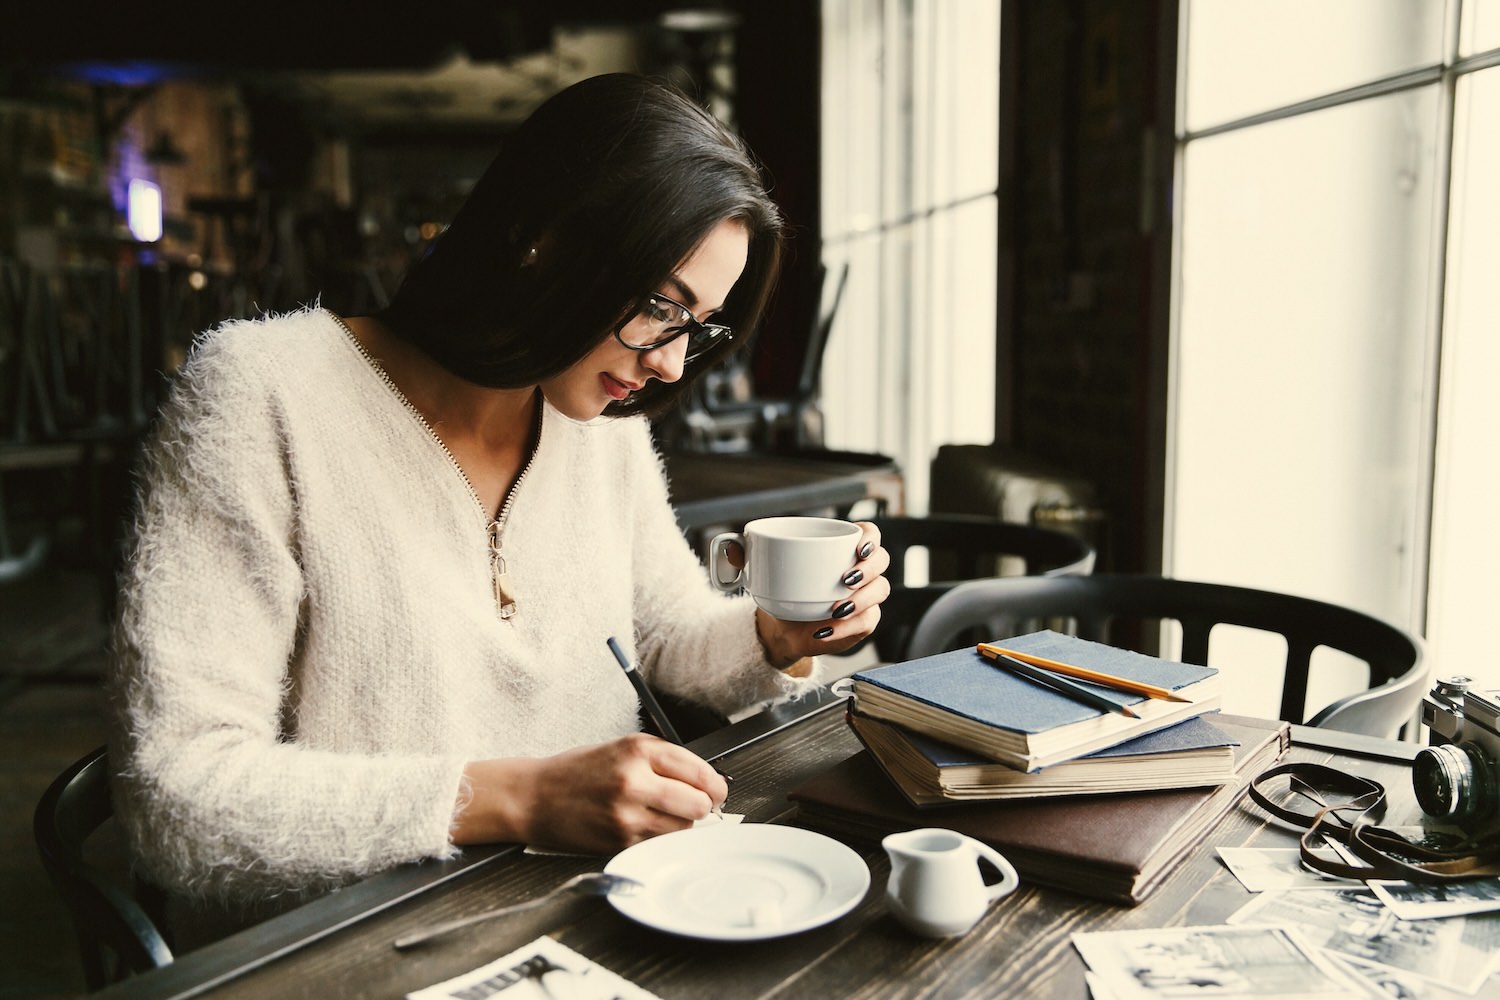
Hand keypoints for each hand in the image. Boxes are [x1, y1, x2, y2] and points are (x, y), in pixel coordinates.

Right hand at [452, 733, 727, 853]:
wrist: (533, 797)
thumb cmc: (577, 772)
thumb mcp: (621, 748)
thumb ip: (663, 760)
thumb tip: (706, 780)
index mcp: (638, 750)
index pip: (699, 771)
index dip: (715, 785)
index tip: (717, 791)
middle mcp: (634, 780)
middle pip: (698, 804)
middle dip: (701, 807)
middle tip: (692, 806)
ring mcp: (626, 814)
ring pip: (682, 829)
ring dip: (680, 825)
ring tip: (661, 815)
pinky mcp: (619, 841)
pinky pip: (658, 844)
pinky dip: (659, 839)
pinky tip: (642, 827)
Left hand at [756, 521, 890, 667]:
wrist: (781, 626)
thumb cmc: (780, 588)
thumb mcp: (762, 570)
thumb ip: (745, 556)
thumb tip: (730, 546)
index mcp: (842, 548)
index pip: (870, 533)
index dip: (871, 538)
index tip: (857, 548)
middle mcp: (860, 569)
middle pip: (882, 561)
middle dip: (869, 569)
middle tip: (846, 579)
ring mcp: (865, 596)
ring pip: (880, 591)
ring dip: (862, 599)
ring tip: (836, 609)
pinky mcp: (863, 621)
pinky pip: (868, 622)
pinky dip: (848, 628)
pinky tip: (826, 629)